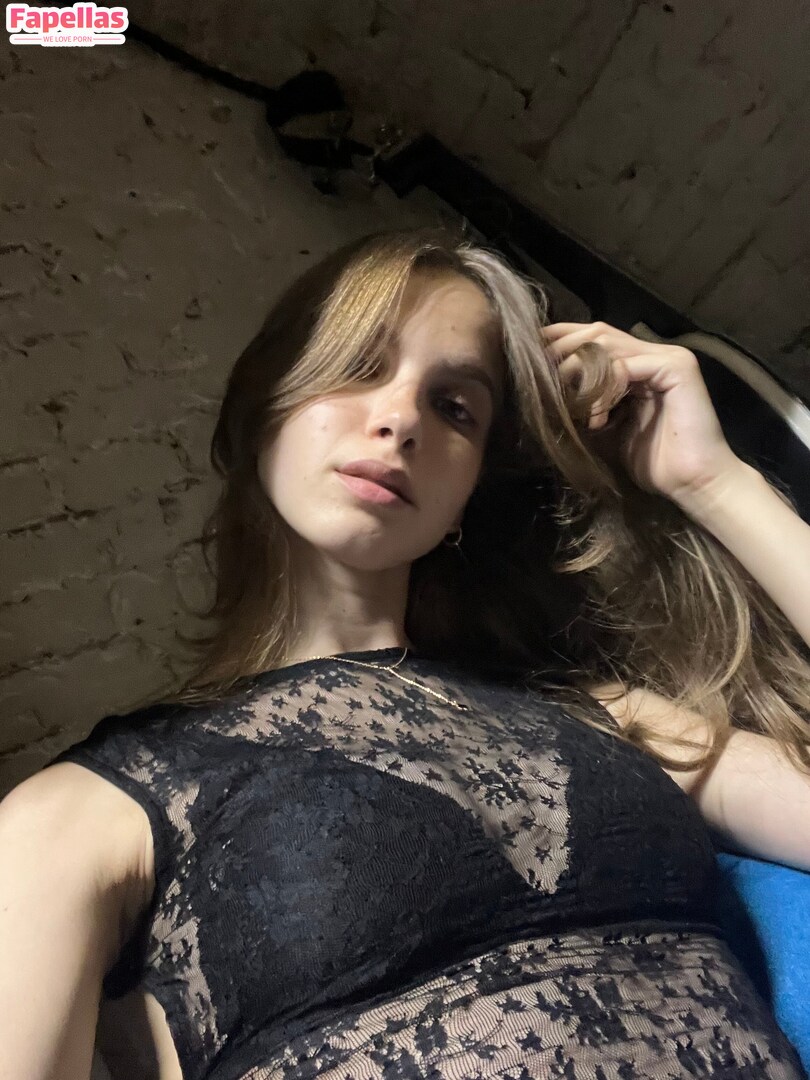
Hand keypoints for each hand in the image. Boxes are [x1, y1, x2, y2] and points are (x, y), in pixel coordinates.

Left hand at [541, 321, 743, 504]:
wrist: (692, 484)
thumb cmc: (653, 462)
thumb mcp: (605, 429)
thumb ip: (584, 404)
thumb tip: (544, 390)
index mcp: (638, 363)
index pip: (595, 337)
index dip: (561, 341)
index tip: (530, 358)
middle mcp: (653, 353)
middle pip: (598, 332)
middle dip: (564, 351)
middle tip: (541, 376)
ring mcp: (667, 357)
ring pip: (608, 345)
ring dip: (580, 372)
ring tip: (569, 401)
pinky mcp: (676, 368)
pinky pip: (626, 367)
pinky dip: (604, 390)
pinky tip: (598, 418)